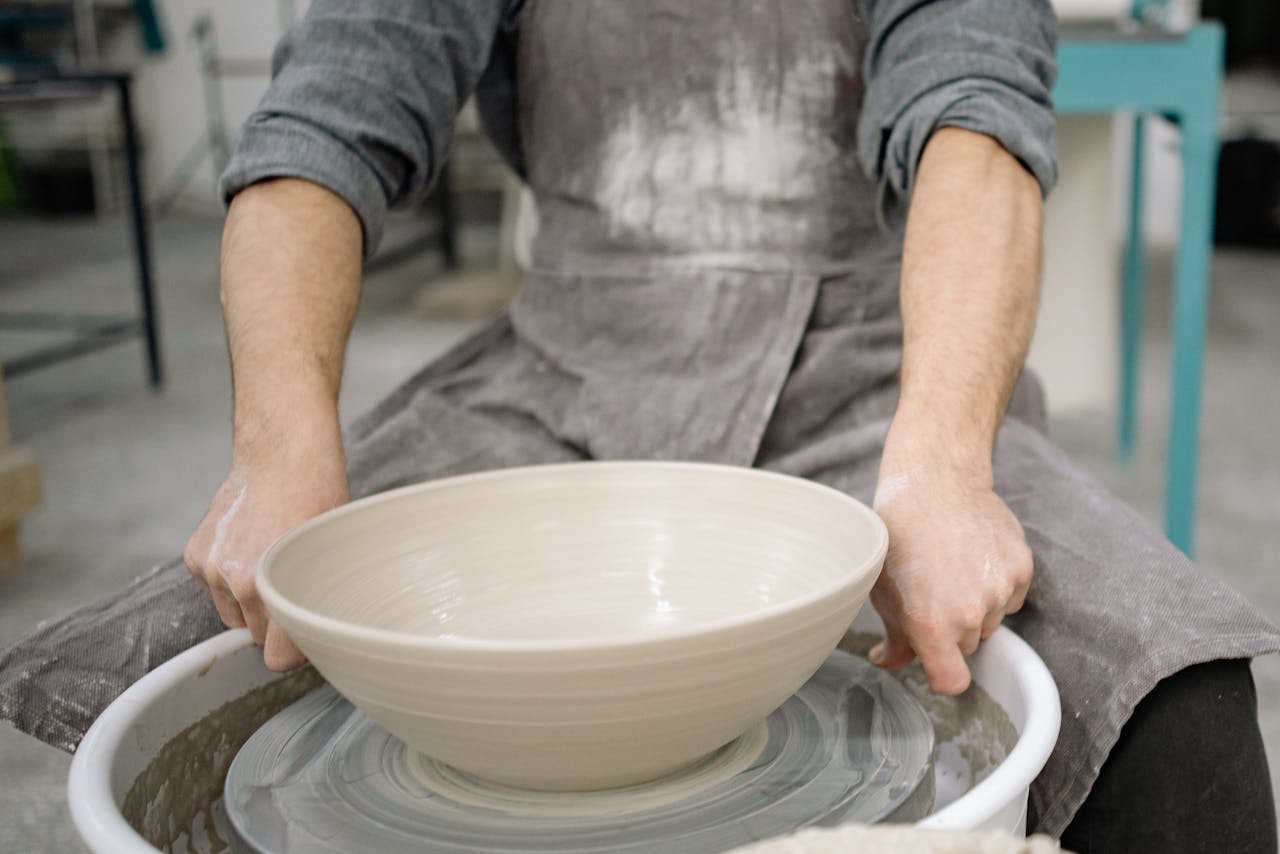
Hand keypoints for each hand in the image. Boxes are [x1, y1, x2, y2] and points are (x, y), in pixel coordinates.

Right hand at [184, 450, 346, 669]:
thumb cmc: (318, 502)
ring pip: (231, 614)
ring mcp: (212, 569)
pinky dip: (226, 577)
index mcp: (276, 589)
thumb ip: (316, 602)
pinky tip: (248, 549)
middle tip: (293, 589)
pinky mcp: (195, 556)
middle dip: (272, 622)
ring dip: (246, 602)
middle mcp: (238, 584)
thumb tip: (318, 636)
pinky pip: (212, 588)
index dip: (292, 651)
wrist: (283, 460)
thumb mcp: (333, 556)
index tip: (303, 640)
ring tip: (270, 566)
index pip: (276, 658)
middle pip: (255, 636)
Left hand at [868, 444, 1032, 694]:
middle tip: (932, 592)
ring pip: (990, 620)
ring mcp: (999, 588)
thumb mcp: (883, 588)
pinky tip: (973, 556)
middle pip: (968, 646)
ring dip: (975, 605)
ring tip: (951, 567)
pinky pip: (1012, 596)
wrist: (934, 482)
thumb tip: (889, 662)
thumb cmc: (899, 536)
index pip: (952, 681)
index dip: (942, 675)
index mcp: (931, 622)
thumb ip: (895, 636)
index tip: (935, 660)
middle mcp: (970, 611)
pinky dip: (997, 584)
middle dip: (951, 630)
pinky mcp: (1022, 566)